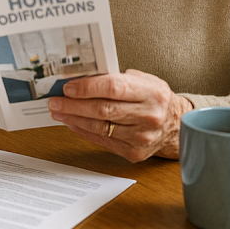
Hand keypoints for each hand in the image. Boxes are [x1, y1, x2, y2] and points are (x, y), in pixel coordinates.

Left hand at [47, 69, 192, 160]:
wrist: (175, 125)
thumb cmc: (153, 98)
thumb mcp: (142, 80)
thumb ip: (116, 77)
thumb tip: (81, 76)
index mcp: (152, 92)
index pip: (113, 87)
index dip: (87, 87)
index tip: (68, 87)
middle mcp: (149, 116)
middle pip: (103, 109)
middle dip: (73, 105)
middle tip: (55, 101)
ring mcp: (142, 137)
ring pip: (100, 127)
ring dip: (74, 118)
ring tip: (58, 111)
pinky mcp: (135, 152)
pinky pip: (102, 141)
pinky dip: (83, 131)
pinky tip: (72, 122)